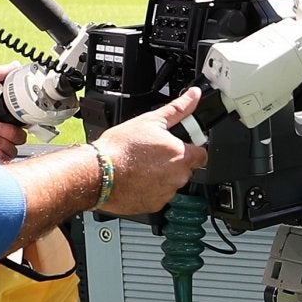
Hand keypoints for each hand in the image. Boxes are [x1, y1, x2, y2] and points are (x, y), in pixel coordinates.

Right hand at [95, 87, 207, 216]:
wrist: (99, 173)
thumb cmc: (122, 148)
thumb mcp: (151, 120)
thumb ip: (178, 109)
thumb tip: (194, 95)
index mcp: (181, 155)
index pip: (202, 154)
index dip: (192, 147)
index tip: (180, 145)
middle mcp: (178, 177)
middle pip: (185, 169)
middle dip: (173, 162)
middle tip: (154, 154)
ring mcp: (166, 193)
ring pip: (171, 183)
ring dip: (162, 176)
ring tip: (142, 166)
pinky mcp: (154, 205)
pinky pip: (158, 196)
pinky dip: (150, 189)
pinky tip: (137, 179)